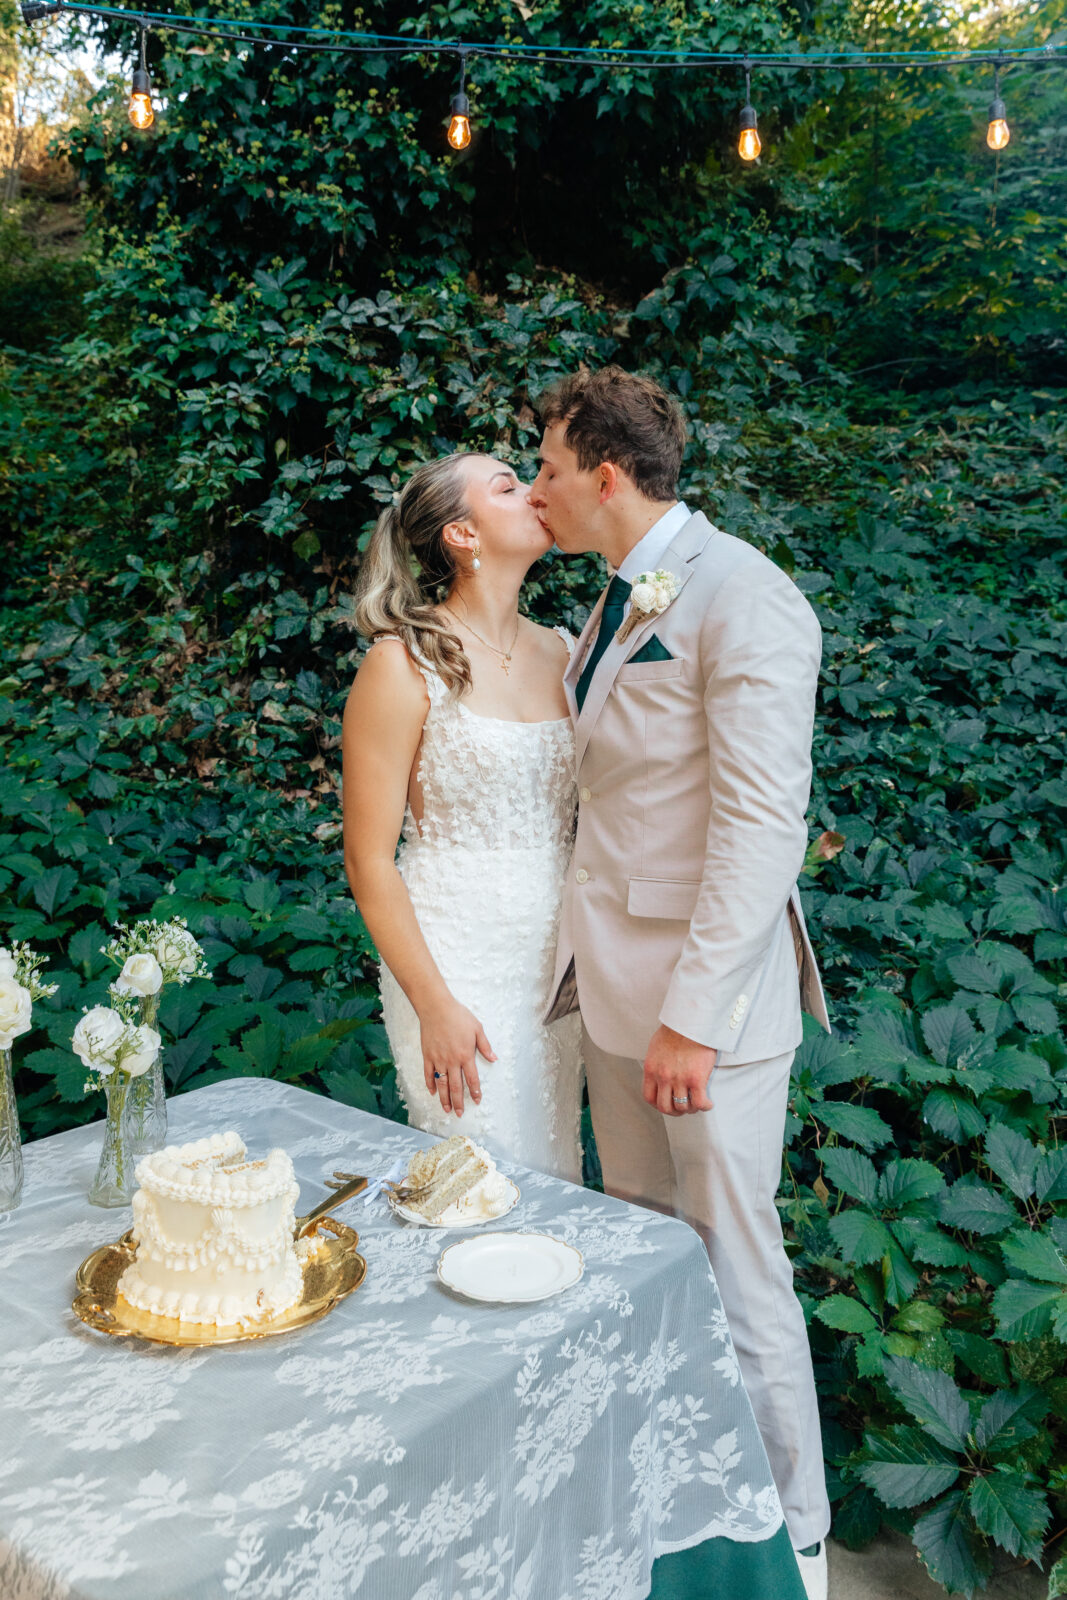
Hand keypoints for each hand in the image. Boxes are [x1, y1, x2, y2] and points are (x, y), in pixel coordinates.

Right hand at [419, 997, 495, 1116]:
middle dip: (458, 1102)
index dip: (475, 1092)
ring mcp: (438, 1059)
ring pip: (442, 1084)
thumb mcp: (477, 1029)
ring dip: (444, 1098)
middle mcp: (452, 1061)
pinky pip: (428, 1074)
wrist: (436, 1008)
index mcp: (466, 1055)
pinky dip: (430, 1085)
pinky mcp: (427, 1056)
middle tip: (460, 1113)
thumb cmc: (458, 1016)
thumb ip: (485, 1046)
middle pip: (456, 1086)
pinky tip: (433, 1092)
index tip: (477, 1101)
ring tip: (447, 1109)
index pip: (472, 1079)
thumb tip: (494, 1059)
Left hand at [642, 1024, 716, 1117]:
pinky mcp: (696, 1079)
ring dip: (690, 1109)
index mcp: (651, 1070)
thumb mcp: (656, 1048)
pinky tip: (708, 1103)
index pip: (649, 1097)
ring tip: (697, 1104)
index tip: (667, 1104)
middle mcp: (663, 1077)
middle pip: (665, 1107)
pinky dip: (705, 1107)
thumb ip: (656, 1064)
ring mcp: (679, 1079)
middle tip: (683, 1108)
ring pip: (682, 1106)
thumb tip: (658, 1072)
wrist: (691, 1022)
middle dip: (674, 1111)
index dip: (658, 1105)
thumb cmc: (676, 1031)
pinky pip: (700, 1102)